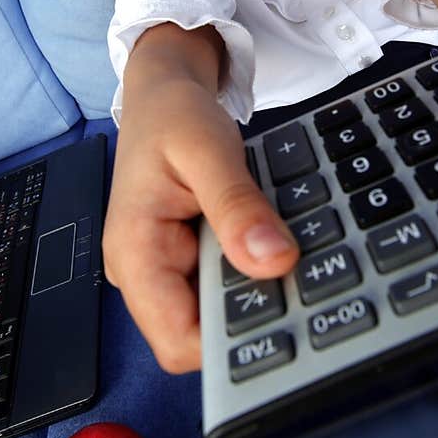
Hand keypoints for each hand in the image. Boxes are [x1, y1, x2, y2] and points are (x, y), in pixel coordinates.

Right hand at [102, 26, 298, 372]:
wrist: (164, 91)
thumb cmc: (173, 114)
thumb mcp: (206, 148)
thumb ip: (237, 204)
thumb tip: (274, 260)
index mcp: (135, 255)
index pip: (177, 342)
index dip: (229, 345)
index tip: (283, 313)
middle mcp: (146, 274)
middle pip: (203, 334)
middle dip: (253, 313)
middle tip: (303, 279)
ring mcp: (167, 270)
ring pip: (219, 312)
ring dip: (257, 290)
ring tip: (291, 254)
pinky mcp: (190, 259)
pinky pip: (226, 282)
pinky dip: (254, 268)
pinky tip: (275, 245)